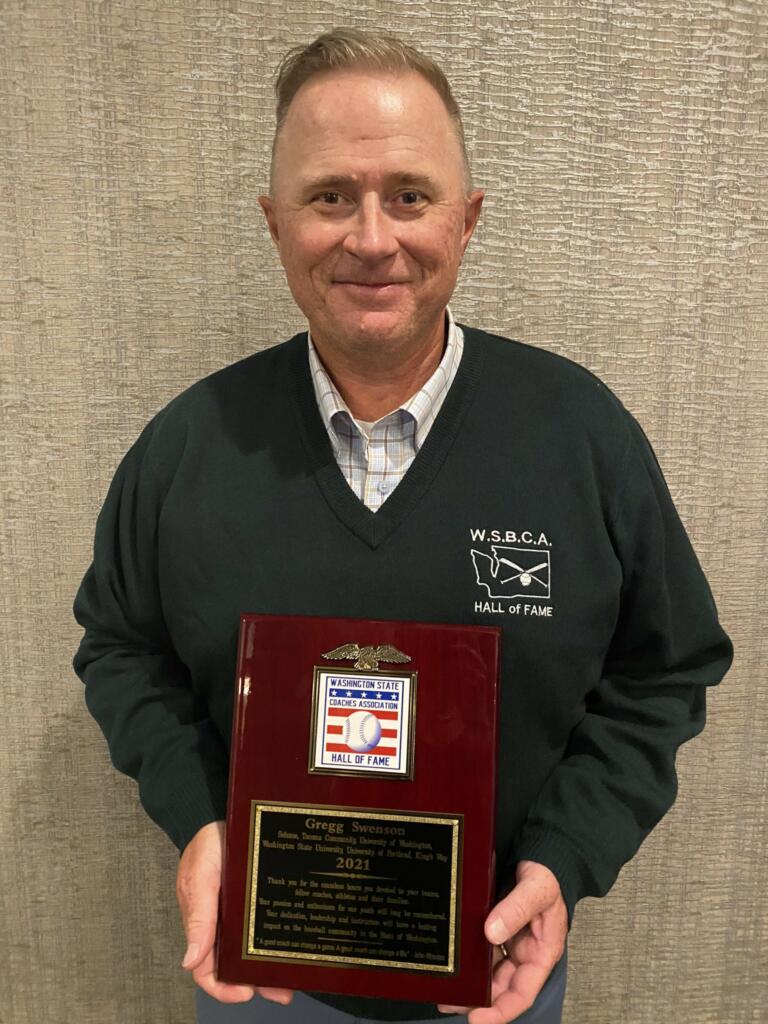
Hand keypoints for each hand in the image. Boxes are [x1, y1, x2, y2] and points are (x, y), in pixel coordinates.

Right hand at [177, 820, 293, 1005]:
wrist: (225, 815)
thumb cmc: (207, 844)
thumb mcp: (201, 875)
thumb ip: (199, 916)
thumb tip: (190, 961)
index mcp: (202, 924)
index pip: (206, 969)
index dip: (222, 987)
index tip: (244, 993)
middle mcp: (222, 925)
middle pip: (235, 967)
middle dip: (256, 984)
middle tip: (281, 991)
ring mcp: (241, 915)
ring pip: (254, 952)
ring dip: (270, 969)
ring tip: (293, 979)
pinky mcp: (258, 903)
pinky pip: (267, 928)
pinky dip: (278, 942)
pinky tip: (295, 948)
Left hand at [437, 860, 566, 1022]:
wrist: (540, 853)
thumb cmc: (548, 874)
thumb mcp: (538, 890)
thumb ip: (517, 908)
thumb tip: (491, 932)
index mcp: (542, 953)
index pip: (523, 992)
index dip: (501, 1010)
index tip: (477, 1018)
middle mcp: (524, 953)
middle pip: (501, 987)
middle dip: (477, 999)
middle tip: (449, 1001)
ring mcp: (509, 941)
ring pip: (488, 971)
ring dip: (470, 980)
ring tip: (444, 986)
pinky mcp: (494, 927)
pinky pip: (480, 948)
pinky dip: (466, 956)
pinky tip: (450, 958)